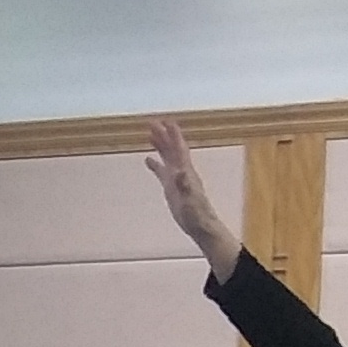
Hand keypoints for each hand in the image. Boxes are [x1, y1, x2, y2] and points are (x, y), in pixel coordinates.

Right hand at [142, 120, 239, 279]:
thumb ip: (184, 185)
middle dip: (163, 135)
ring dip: (160, 145)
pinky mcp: (171, 188)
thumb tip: (179, 171)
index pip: (179, 148)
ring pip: (167, 157)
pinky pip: (161, 171)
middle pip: (172, 148)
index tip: (167, 121)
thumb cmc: (196, 213)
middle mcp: (181, 171)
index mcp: (186, 171)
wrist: (200, 225)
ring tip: (150, 134)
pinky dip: (155, 164)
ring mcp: (176, 179)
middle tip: (152, 122)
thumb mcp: (189, 199)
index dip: (173, 135)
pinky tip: (147, 159)